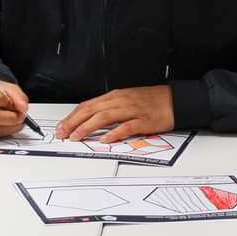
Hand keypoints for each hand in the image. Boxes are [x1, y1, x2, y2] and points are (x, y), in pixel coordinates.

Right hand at [0, 79, 29, 137]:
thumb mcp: (6, 87)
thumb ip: (16, 95)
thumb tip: (22, 107)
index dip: (10, 102)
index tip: (17, 103)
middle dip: (12, 117)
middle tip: (21, 116)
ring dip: (11, 126)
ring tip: (16, 120)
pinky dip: (6, 132)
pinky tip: (8, 125)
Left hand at [55, 85, 173, 142]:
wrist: (175, 100)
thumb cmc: (150, 101)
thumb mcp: (125, 100)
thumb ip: (108, 108)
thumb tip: (88, 119)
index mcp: (114, 96)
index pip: (87, 105)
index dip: (72, 117)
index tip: (61, 127)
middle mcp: (120, 101)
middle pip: (91, 110)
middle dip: (74, 122)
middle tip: (63, 133)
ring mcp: (132, 110)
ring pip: (104, 117)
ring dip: (88, 127)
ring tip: (77, 136)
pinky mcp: (144, 120)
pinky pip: (127, 126)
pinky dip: (115, 133)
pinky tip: (106, 139)